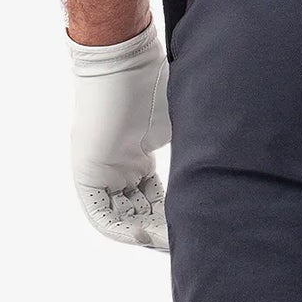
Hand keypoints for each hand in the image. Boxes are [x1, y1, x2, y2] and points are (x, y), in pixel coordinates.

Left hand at [67, 22, 170, 250]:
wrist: (123, 60)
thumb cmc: (151, 82)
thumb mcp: (175, 124)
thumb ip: (186, 149)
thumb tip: (216, 167)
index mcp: (133, 156)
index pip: (150, 198)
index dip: (168, 216)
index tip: (189, 225)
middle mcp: (113, 168)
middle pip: (136, 212)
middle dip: (158, 230)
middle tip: (179, 241)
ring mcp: (98, 171)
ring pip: (119, 217)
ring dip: (142, 233)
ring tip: (167, 241)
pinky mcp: (86, 172)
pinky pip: (101, 214)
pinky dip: (121, 228)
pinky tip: (144, 233)